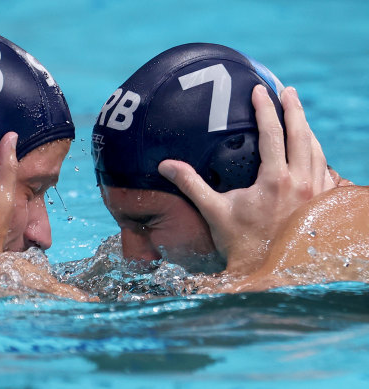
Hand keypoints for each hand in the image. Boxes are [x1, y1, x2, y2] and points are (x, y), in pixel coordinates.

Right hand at [157, 85, 335, 274]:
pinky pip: (325, 169)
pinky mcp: (322, 202)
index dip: (265, 109)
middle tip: (286, 89)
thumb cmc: (240, 242)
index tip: (259, 90)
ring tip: (297, 114)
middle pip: (302, 134)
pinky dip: (318, 154)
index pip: (273, 133)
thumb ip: (191, 184)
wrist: (268, 269)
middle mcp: (301, 182)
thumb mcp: (213, 211)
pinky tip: (312, 151)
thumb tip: (165, 164)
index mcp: (275, 180)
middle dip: (294, 108)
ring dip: (307, 128)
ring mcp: (316, 192)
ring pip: (316, 150)